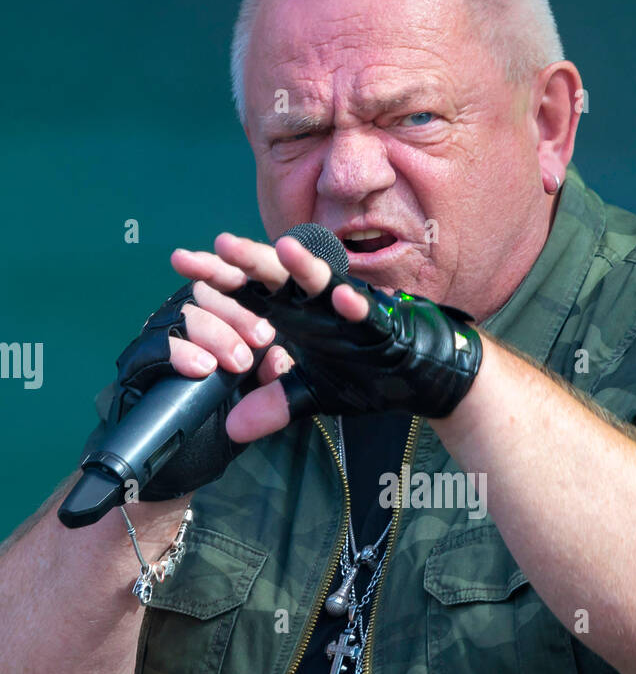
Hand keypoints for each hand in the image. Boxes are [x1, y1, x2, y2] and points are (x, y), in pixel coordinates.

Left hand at [170, 233, 371, 442]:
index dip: (217, 275)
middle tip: (218, 245)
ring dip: (304, 266)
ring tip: (283, 249)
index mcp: (292, 312)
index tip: (181, 262)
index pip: (248, 289)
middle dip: (248, 259)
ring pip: (322, 281)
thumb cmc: (362, 371)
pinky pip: (368, 312)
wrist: (415, 377)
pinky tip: (344, 298)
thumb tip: (232, 428)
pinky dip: (357, 304)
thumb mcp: (309, 394)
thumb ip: (272, 405)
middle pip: (275, 274)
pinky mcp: (380, 324)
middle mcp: (314, 302)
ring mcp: (346, 308)